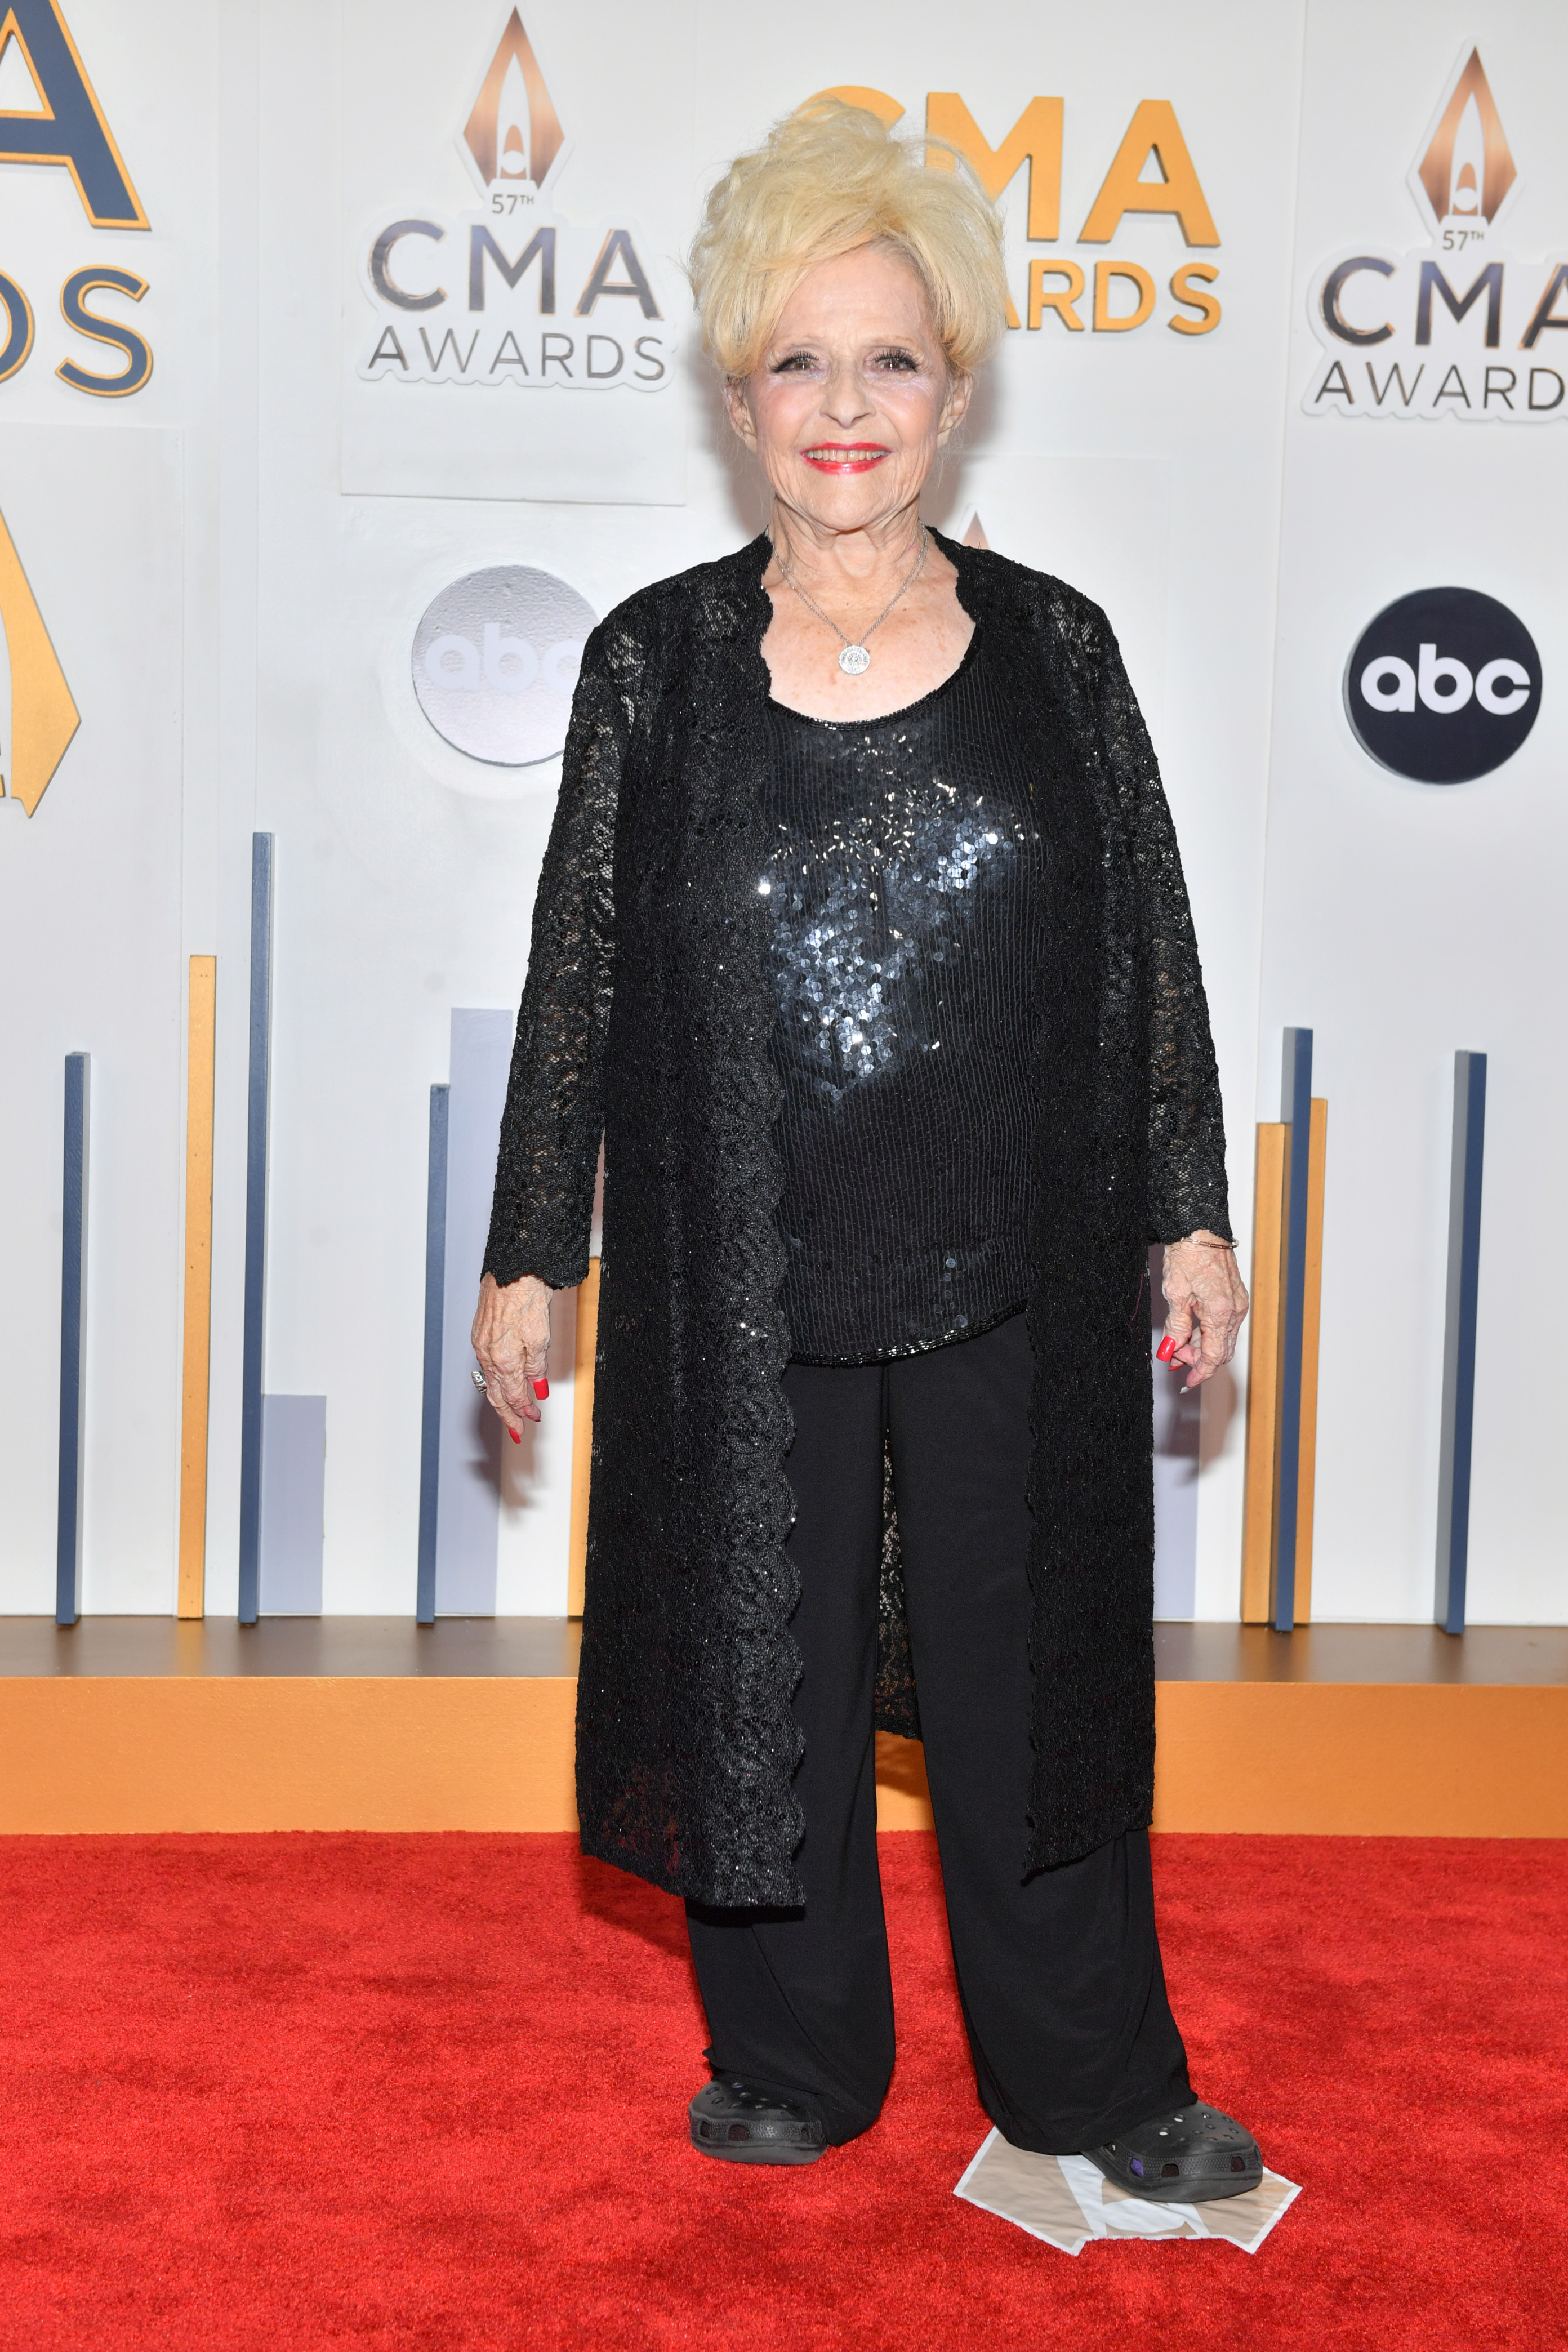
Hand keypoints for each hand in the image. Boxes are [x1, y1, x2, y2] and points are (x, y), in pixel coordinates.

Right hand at [470, 1271, 552, 1433]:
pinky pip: (486, 1364)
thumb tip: (537, 1390)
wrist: (514, 1268)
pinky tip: (501, 1381)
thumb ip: (537, 1368)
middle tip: (517, 1430)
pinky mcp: (481, 1331)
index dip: (523, 1410)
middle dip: (508, 1414)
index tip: (533, 1420)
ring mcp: (481, 1343)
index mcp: (503, 1359)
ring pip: (489, 1380)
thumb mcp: (540, 1338)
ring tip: (510, 1411)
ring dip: (500, 1398)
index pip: (513, 1395)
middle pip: (496, 1394)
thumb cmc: (527, 1296)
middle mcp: (487, 1354)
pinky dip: (495, 1379)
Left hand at [1160, 1233, 1247, 1390]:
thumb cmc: (1188, 1254)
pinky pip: (1224, 1324)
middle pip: (1219, 1350)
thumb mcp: (1174, 1293)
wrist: (1200, 1227)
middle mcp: (1235, 1310)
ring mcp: (1238, 1303)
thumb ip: (1175, 1326)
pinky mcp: (1235, 1296)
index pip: (1213, 1356)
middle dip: (1197, 1359)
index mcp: (1220, 1312)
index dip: (1200, 1372)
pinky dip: (1208, 1332)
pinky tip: (1191, 1330)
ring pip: (1222, 1338)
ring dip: (1201, 1346)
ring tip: (1177, 1342)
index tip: (1186, 1381)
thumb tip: (1170, 1349)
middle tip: (1173, 1356)